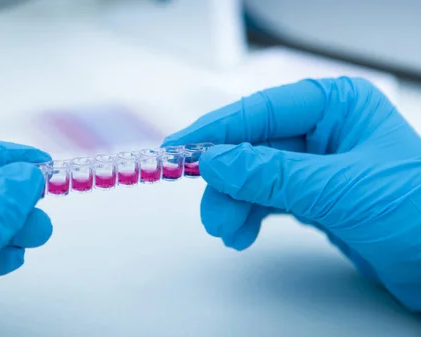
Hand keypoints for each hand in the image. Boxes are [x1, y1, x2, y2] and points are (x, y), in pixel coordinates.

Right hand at [163, 77, 420, 311]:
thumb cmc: (419, 215)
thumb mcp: (338, 189)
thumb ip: (271, 175)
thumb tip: (217, 161)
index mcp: (337, 107)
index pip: (262, 111)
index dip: (218, 130)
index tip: (181, 147)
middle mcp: (325, 130)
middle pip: (254, 147)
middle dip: (229, 180)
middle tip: (211, 208)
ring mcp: (319, 165)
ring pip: (257, 176)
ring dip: (236, 203)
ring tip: (226, 229)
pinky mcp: (317, 198)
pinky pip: (269, 199)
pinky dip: (250, 215)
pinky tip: (242, 233)